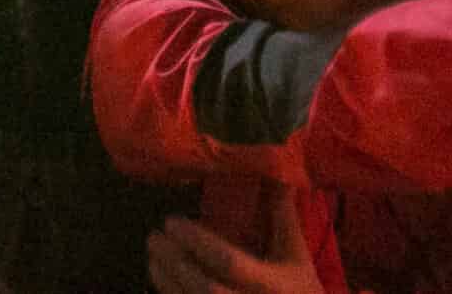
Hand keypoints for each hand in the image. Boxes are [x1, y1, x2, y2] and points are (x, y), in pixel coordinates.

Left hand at [147, 207, 319, 293]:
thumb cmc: (299, 288)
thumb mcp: (296, 254)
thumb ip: (283, 215)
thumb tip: (274, 169)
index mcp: (272, 284)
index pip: (230, 263)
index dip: (198, 242)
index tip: (172, 221)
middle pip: (206, 288)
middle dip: (175, 262)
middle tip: (154, 237)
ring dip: (167, 280)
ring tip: (152, 254)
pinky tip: (160, 278)